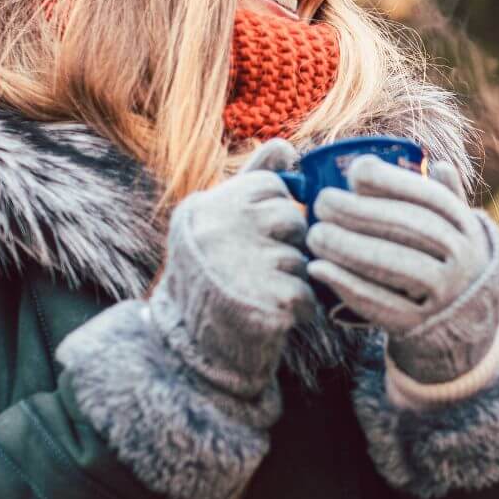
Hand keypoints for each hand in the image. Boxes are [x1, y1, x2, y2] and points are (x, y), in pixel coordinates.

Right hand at [153, 139, 316, 397]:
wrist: (190, 353)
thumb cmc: (212, 279)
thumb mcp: (219, 222)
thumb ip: (252, 180)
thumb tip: (286, 145)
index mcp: (206, 207)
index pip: (271, 185)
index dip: (274, 213)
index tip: (252, 238)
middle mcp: (218, 230)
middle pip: (291, 218)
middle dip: (287, 245)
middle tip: (257, 270)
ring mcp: (241, 266)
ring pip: (301, 257)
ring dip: (292, 279)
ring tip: (259, 294)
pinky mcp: (266, 302)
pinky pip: (308, 293)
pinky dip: (299, 309)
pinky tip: (271, 315)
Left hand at [306, 158, 498, 384]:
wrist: (465, 331)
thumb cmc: (448, 267)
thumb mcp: (459, 234)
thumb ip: (446, 199)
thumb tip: (436, 163)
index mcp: (469, 230)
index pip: (431, 198)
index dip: (392, 181)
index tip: (355, 172)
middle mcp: (464, 261)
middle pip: (409, 229)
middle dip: (360, 212)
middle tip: (321, 203)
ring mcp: (445, 296)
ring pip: (394, 264)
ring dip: (348, 247)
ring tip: (315, 234)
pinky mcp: (419, 326)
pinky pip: (380, 304)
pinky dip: (346, 284)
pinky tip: (318, 269)